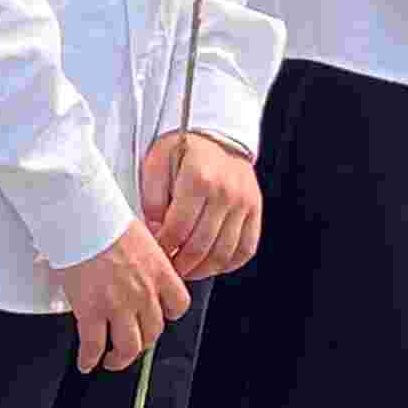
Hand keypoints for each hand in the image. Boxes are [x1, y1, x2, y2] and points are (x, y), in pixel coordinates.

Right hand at [50, 217, 189, 373]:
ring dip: (121, 359)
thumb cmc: (105, 217)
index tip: (160, 316)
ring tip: (112, 360)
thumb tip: (137, 261)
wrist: (82, 218)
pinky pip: (93, 346)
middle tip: (133, 344)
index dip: (168, 314)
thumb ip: (145, 256)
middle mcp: (144, 293)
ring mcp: (119, 306)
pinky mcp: (91, 312)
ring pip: (129, 347)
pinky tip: (86, 362)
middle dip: (144, 342)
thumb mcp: (141, 235)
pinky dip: (89, 359)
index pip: (178, 305)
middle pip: (154, 332)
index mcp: (160, 272)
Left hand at [136, 132, 262, 281]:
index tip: (154, 254)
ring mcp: (244, 204)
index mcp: (199, 179)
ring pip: (223, 253)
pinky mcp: (255, 211)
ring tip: (186, 269)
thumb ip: (152, 198)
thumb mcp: (157, 162)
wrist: (218, 137)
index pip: (178, 229)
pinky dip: (227, 264)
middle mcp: (226, 193)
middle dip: (180, 264)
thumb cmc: (183, 150)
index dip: (163, 248)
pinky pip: (246, 249)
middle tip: (168, 268)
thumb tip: (156, 232)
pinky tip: (210, 264)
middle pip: (200, 246)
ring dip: (201, 270)